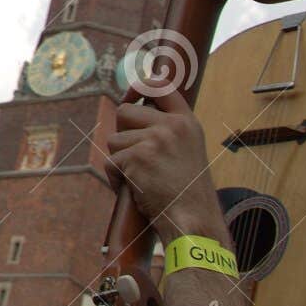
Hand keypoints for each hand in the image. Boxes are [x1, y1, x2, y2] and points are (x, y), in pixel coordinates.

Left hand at [105, 87, 226, 245]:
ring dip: (121, 160)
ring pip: (115, 140)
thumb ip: (167, 131)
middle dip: (123, 133)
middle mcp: (172, 126)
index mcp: (187, 123)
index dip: (139, 86)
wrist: (193, 220)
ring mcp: (154, 140)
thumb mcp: (187, 151)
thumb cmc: (188, 193)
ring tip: (143, 178)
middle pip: (124, 112)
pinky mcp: (136, 158)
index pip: (161, 86)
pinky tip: (135, 190)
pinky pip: (111, 163)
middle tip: (137, 157)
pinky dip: (116, 178)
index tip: (129, 95)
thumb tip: (130, 113)